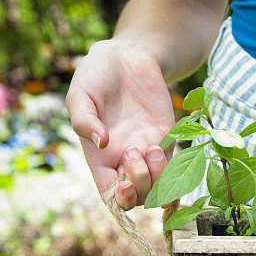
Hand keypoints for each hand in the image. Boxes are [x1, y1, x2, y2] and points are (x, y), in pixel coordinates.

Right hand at [66, 39, 173, 209]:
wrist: (125, 56)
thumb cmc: (95, 76)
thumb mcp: (80, 94)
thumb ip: (83, 120)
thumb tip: (101, 143)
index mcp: (100, 157)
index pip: (110, 193)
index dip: (120, 200)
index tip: (124, 184)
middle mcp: (125, 159)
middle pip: (139, 196)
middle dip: (140, 184)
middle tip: (133, 151)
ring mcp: (148, 150)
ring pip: (160, 185)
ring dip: (158, 176)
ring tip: (150, 148)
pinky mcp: (167, 137)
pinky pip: (175, 165)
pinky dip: (172, 166)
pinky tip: (159, 146)